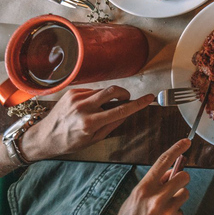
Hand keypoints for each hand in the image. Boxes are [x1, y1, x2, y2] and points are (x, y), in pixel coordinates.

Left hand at [20, 87, 153, 161]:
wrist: (44, 137)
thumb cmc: (69, 142)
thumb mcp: (93, 139)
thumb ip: (112, 124)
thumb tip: (128, 112)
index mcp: (90, 123)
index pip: (121, 110)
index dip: (138, 103)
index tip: (149, 98)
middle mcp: (82, 108)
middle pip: (112, 90)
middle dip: (124, 93)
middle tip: (125, 98)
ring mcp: (75, 98)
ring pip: (102, 91)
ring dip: (107, 97)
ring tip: (100, 109)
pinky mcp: (71, 93)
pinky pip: (91, 91)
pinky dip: (95, 97)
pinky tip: (88, 107)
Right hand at [118, 139, 191, 214]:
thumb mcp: (135, 198)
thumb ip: (152, 183)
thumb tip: (170, 172)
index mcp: (143, 189)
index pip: (163, 162)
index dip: (176, 149)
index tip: (186, 142)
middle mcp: (155, 198)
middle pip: (183, 177)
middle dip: (181, 180)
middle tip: (174, 187)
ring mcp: (165, 211)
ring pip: (185, 194)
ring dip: (179, 198)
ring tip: (166, 206)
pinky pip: (182, 211)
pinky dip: (176, 213)